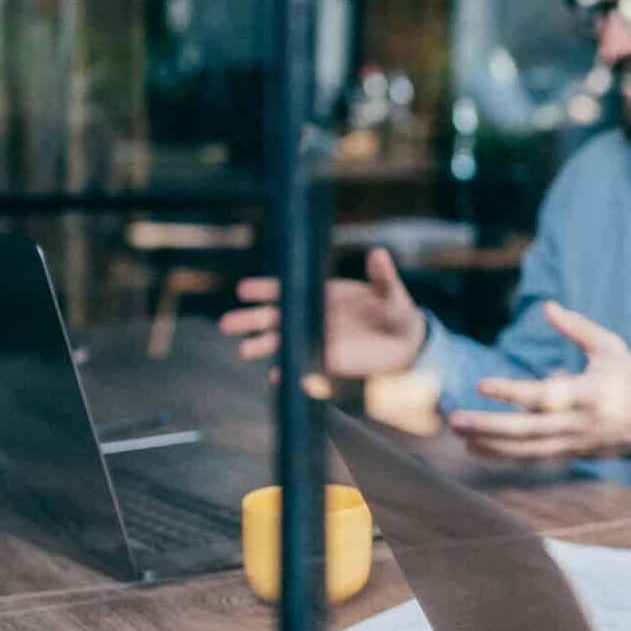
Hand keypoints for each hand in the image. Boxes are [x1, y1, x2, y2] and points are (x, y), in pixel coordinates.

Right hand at [218, 247, 427, 378]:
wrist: (404, 341)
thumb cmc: (394, 309)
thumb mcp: (390, 292)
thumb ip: (382, 276)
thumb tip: (379, 253)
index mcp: (319, 294)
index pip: (285, 289)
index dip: (264, 289)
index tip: (244, 290)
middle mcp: (310, 317)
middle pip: (272, 318)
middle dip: (249, 320)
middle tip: (226, 324)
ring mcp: (314, 341)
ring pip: (280, 343)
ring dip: (261, 347)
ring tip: (244, 351)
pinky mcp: (325, 364)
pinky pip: (301, 368)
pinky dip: (289, 373)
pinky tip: (276, 377)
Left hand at [446, 303, 630, 460]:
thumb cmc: (630, 378)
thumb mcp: (611, 347)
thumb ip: (578, 328)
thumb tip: (547, 307)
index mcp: (591, 395)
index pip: (545, 396)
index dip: (512, 392)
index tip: (481, 384)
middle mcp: (579, 424)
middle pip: (527, 429)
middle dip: (489, 425)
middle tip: (455, 419)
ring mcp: (573, 444)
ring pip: (525, 449)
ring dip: (489, 443)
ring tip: (457, 433)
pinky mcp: (568, 455)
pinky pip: (530, 458)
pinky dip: (501, 456)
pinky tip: (475, 449)